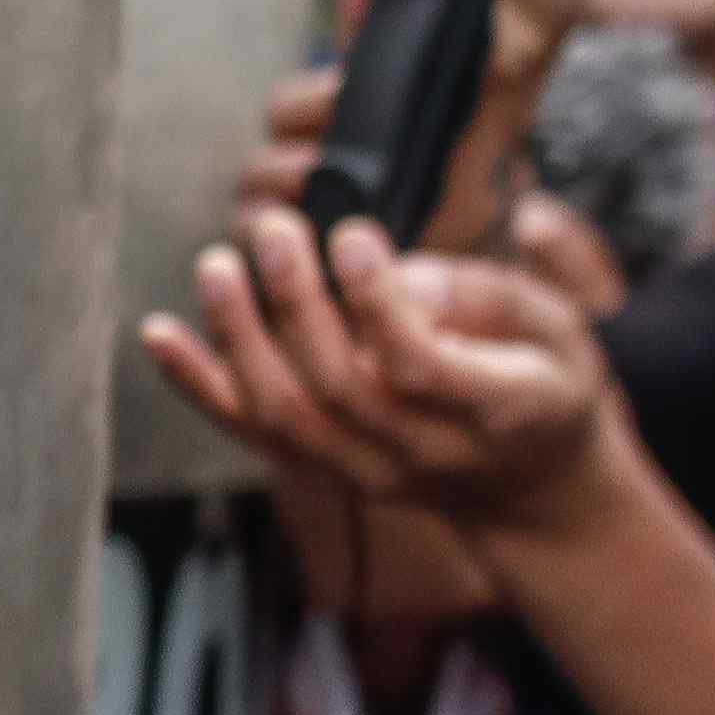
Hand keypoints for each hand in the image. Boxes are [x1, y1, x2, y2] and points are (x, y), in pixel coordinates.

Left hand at [138, 199, 620, 530]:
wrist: (529, 485)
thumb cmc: (544, 380)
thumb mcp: (559, 328)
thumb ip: (487, 297)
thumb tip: (399, 276)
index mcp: (496, 411)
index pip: (419, 368)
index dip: (378, 304)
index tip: (353, 235)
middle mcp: (423, 452)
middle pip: (338, 387)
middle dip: (295, 303)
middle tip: (273, 229)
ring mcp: (368, 470)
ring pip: (286, 417)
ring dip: (238, 338)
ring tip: (216, 265)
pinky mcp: (326, 468)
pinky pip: (252, 431)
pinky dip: (198, 384)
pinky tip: (156, 334)